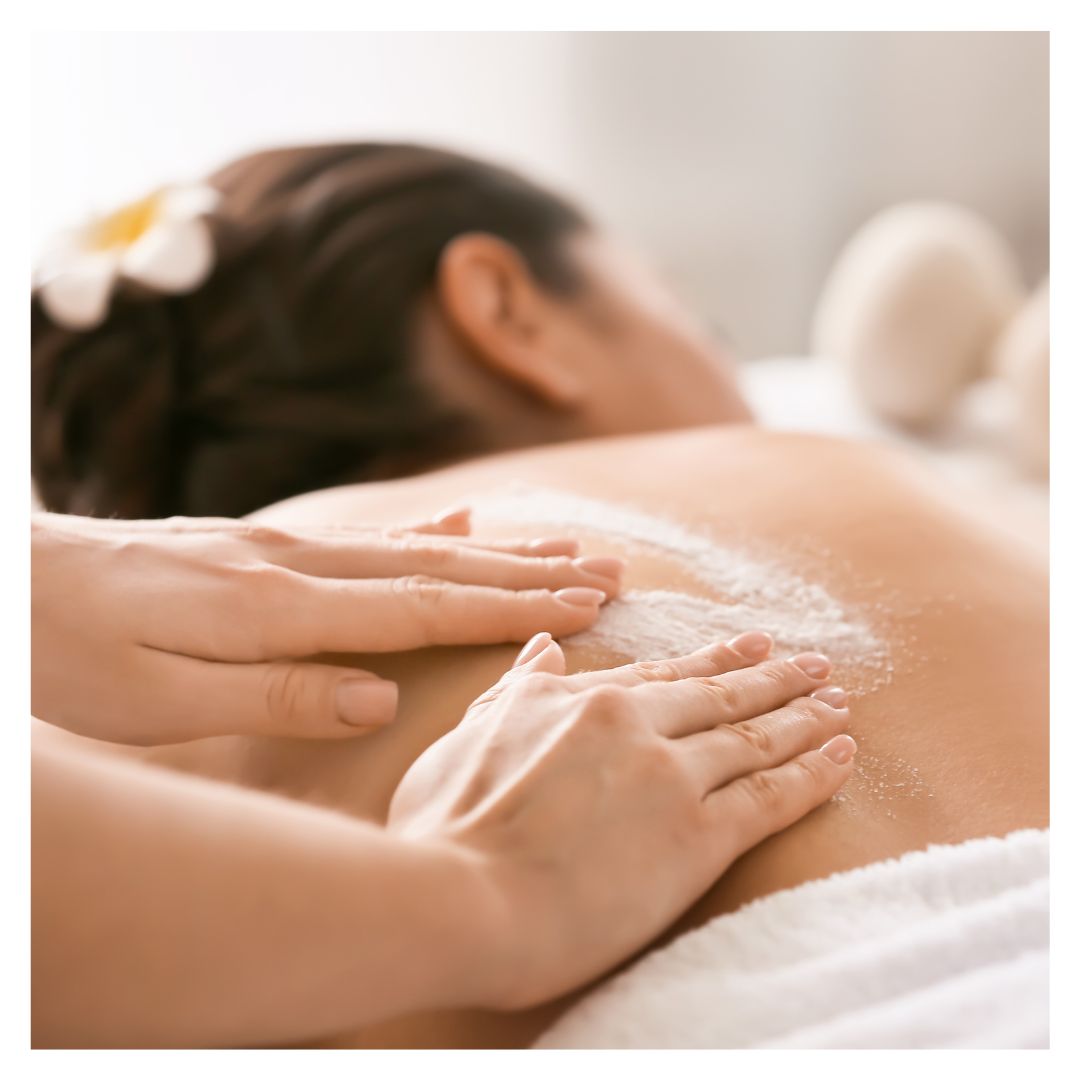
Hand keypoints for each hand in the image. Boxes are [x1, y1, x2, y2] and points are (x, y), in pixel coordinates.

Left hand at [31, 509, 622, 744]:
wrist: (1, 580)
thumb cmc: (64, 654)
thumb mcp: (157, 700)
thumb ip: (278, 694)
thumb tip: (383, 690)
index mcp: (279, 606)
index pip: (424, 608)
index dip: (511, 607)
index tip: (588, 604)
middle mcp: (295, 562)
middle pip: (437, 567)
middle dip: (530, 570)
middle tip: (611, 568)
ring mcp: (279, 544)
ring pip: (412, 544)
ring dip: (496, 549)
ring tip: (564, 542)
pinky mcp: (259, 543)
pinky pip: (367, 534)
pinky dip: (427, 530)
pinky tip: (463, 523)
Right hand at [388, 631, 855, 1009]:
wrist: (459, 898)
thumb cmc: (445, 828)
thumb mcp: (467, 737)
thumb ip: (514, 689)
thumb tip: (545, 646)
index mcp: (579, 701)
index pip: (661, 674)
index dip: (711, 659)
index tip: (748, 646)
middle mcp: (632, 724)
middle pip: (719, 694)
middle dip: (771, 677)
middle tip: (813, 663)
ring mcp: (669, 776)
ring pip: (753, 737)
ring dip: (801, 716)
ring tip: (838, 701)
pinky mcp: (698, 837)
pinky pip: (772, 796)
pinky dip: (813, 772)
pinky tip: (842, 754)